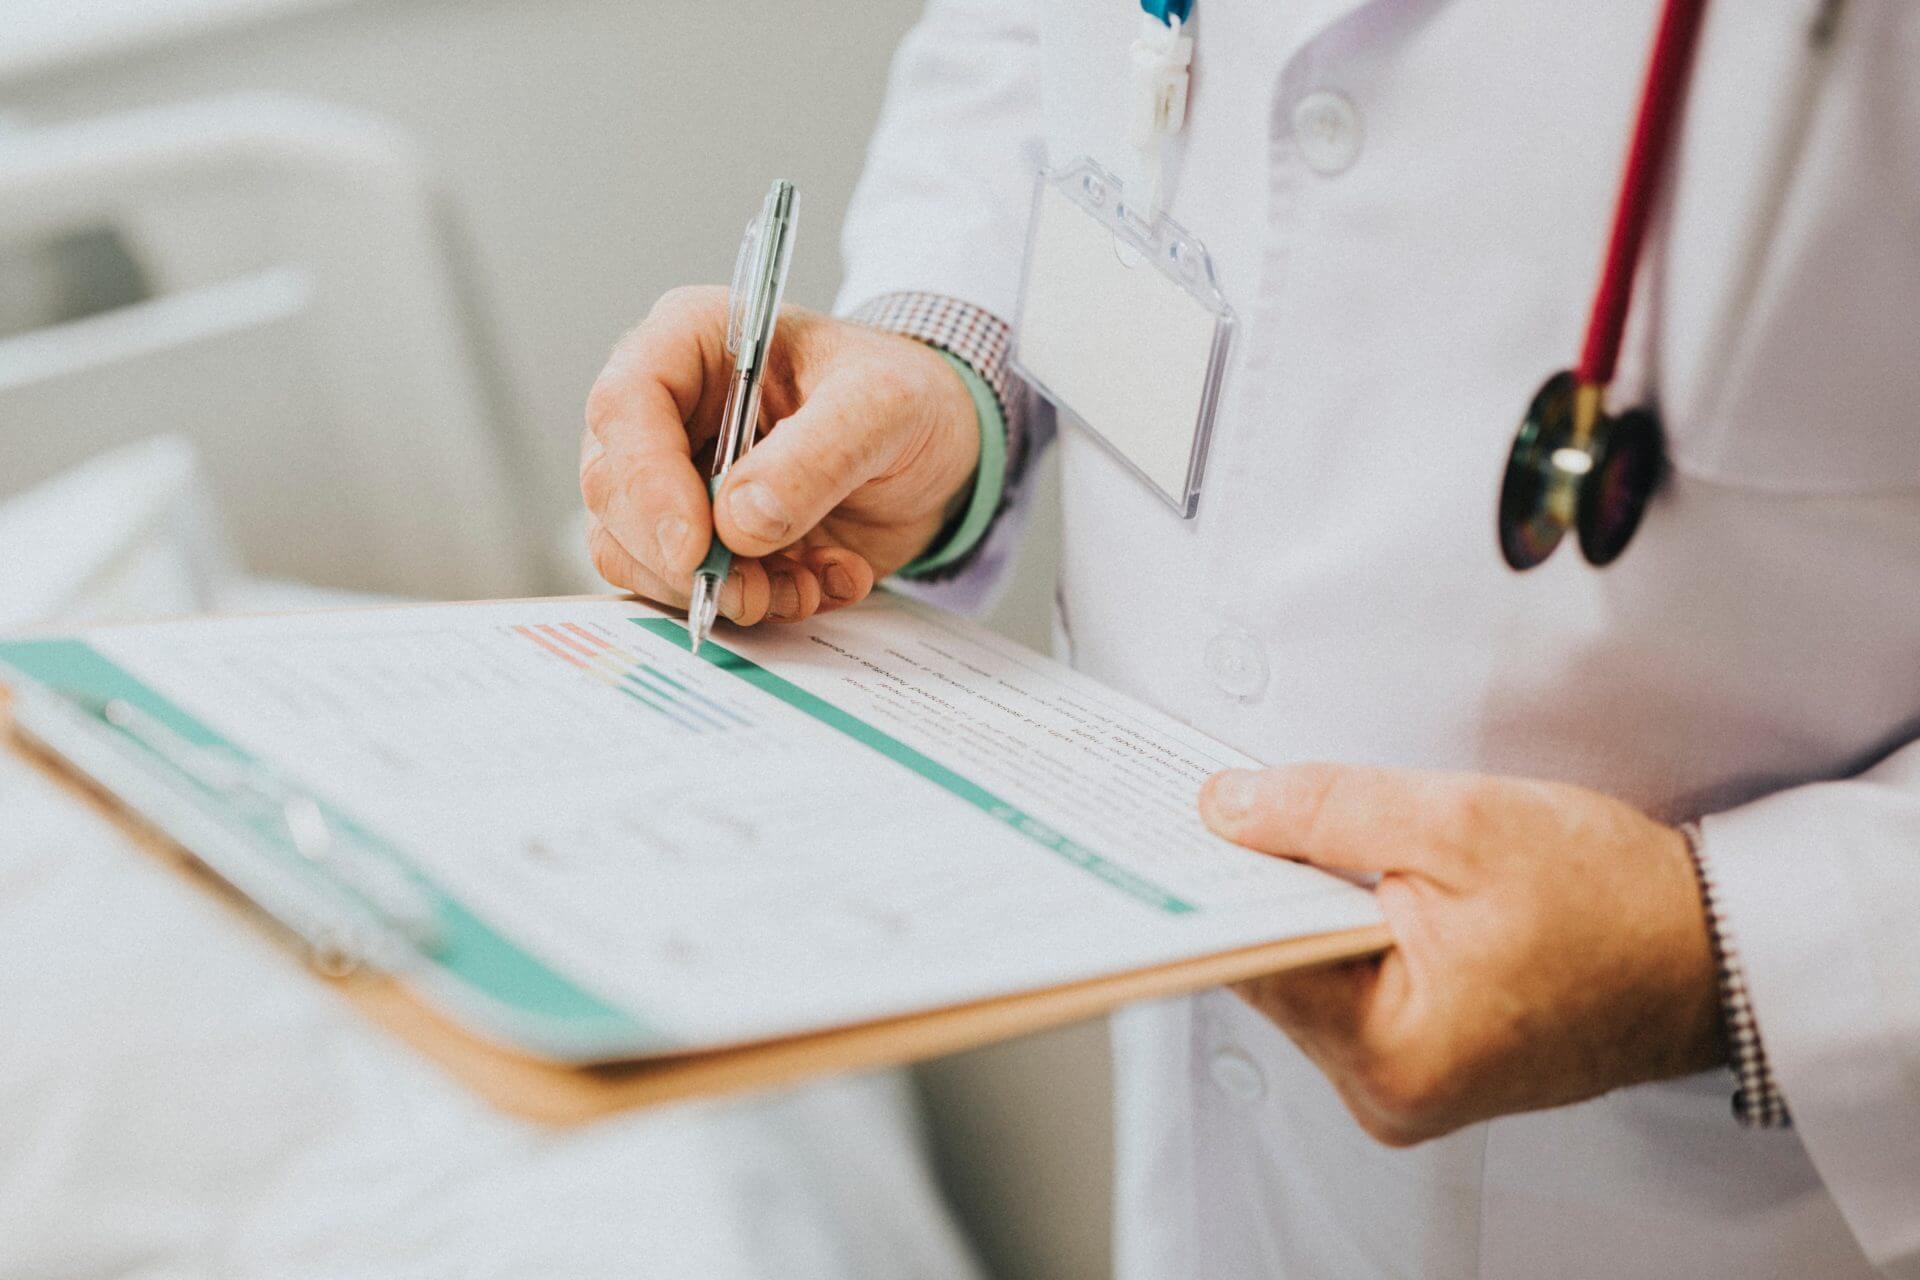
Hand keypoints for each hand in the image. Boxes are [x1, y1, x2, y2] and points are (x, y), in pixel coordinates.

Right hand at [581, 287, 979, 623]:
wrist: (939, 449)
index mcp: (692, 343)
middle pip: (614, 492)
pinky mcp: (703, 540)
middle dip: (681, 558)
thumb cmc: (906, 397)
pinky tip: (817, 582)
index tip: (695, 548)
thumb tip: (737, 522)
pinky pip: (688, 590)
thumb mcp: (883, 407)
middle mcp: (668, 412)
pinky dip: (755, 604)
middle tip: (752, 590)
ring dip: (721, 590)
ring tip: (804, 583)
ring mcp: (676, 480)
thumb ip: (816, 457)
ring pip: (636, 554)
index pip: (625, 406)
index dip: (646, 483)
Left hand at [1198, 764, 1724, 1145]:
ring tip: (1291, 830)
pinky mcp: (1421, 1058)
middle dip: (1258, 885)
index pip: (1251, 960)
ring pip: (1306, 972)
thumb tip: (1226, 807)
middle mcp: (1387, 1091)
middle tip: (1225, 805)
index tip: (1176, 824)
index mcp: (1390, 1055)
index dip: (1214, 882)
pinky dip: (1339, 926)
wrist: (1713, 950)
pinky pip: (1346, 983)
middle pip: (1272, 969)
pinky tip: (1343, 875)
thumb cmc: (1616, 902)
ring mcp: (1403, 1083)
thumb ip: (1327, 811)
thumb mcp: (1461, 823)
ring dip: (1301, 901)